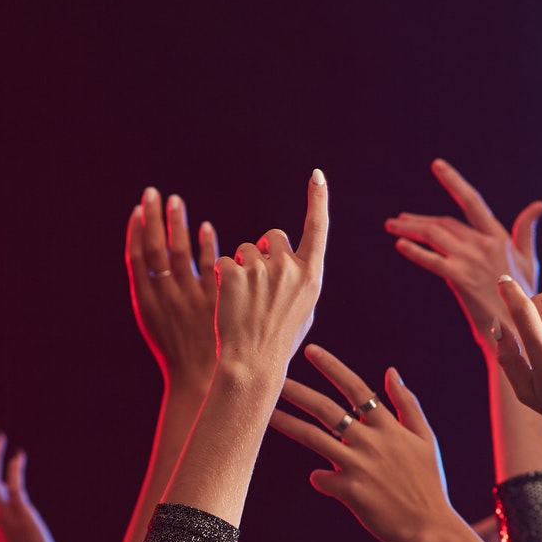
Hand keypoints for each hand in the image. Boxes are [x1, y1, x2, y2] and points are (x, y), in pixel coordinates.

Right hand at [126, 187, 220, 388]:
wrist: (200, 383)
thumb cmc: (180, 359)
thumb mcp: (159, 329)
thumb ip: (157, 299)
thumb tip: (158, 269)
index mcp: (144, 304)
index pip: (136, 260)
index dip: (135, 232)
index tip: (137, 209)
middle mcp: (164, 297)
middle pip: (155, 248)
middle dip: (152, 218)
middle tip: (153, 193)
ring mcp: (189, 297)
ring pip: (179, 252)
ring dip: (176, 224)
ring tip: (174, 200)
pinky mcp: (214, 300)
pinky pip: (209, 267)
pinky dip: (206, 246)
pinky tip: (207, 228)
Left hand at [214, 170, 328, 387]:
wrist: (252, 365)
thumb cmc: (278, 343)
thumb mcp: (303, 312)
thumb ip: (299, 281)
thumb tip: (292, 260)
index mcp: (311, 278)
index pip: (318, 229)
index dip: (318, 200)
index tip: (317, 176)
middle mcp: (290, 268)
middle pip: (273, 236)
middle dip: (263, 251)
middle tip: (258, 284)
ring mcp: (262, 270)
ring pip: (245, 249)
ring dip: (241, 267)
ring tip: (243, 301)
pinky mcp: (234, 273)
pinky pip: (225, 261)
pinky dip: (223, 278)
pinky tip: (228, 302)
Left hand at [269, 344, 486, 541]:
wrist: (429, 527)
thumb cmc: (428, 483)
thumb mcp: (426, 439)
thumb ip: (408, 404)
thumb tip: (391, 372)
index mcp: (389, 427)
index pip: (356, 388)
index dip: (332, 367)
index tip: (311, 351)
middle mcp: (371, 441)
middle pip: (326, 409)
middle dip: (298, 392)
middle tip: (273, 378)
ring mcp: (358, 465)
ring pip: (314, 438)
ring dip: (287, 424)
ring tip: (263, 414)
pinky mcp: (350, 490)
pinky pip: (322, 478)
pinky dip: (319, 477)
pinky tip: (322, 480)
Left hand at [385, 159, 541, 349]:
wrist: (520, 326)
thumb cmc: (524, 296)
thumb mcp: (528, 259)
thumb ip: (526, 230)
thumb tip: (538, 204)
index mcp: (498, 237)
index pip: (472, 202)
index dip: (454, 181)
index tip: (437, 165)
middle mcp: (484, 243)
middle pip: (444, 222)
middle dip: (418, 219)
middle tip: (397, 219)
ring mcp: (471, 260)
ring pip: (434, 235)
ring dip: (410, 228)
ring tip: (392, 226)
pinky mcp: (460, 278)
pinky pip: (432, 260)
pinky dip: (415, 251)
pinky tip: (400, 245)